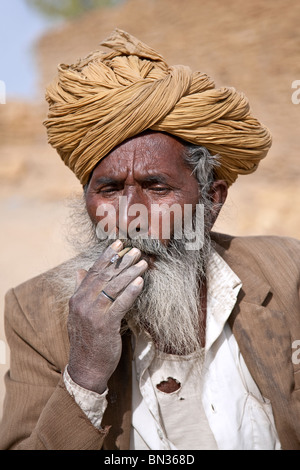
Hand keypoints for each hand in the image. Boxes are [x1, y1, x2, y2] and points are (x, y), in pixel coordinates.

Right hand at [67, 240, 146, 393]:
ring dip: (130, 273)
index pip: (93, 272)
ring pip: (114, 287)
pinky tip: (140, 283)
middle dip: (122, 261)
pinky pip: (120, 304)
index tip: (118, 244)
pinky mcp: (105, 325)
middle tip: (136, 251)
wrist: (86, 367)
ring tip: (143, 264)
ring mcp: (93, 313)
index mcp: (77, 298)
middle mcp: (83, 303)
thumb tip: (80, 271)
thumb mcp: (78, 313)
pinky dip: (130, 292)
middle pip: (105, 276)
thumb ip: (80, 290)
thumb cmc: (86, 339)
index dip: (106, 256)